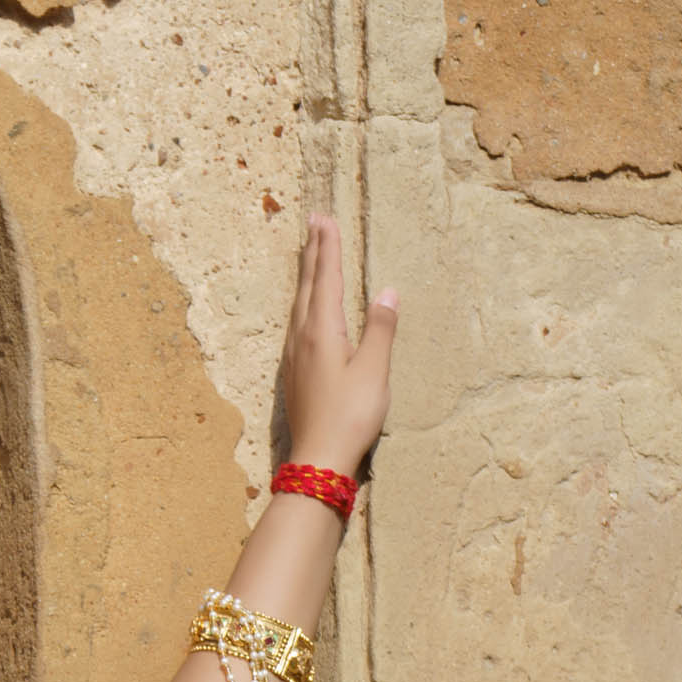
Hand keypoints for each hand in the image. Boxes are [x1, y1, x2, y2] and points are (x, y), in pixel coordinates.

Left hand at [280, 215, 397, 478]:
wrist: (317, 462)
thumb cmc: (350, 417)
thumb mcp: (374, 371)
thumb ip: (380, 330)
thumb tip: (387, 293)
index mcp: (322, 332)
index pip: (326, 278)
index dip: (328, 248)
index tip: (326, 219)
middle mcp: (302, 339)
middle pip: (308, 286)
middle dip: (313, 253)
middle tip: (314, 222)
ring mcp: (294, 358)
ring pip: (298, 304)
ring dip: (306, 276)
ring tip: (309, 255)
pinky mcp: (294, 375)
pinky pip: (296, 325)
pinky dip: (303, 304)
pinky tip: (305, 311)